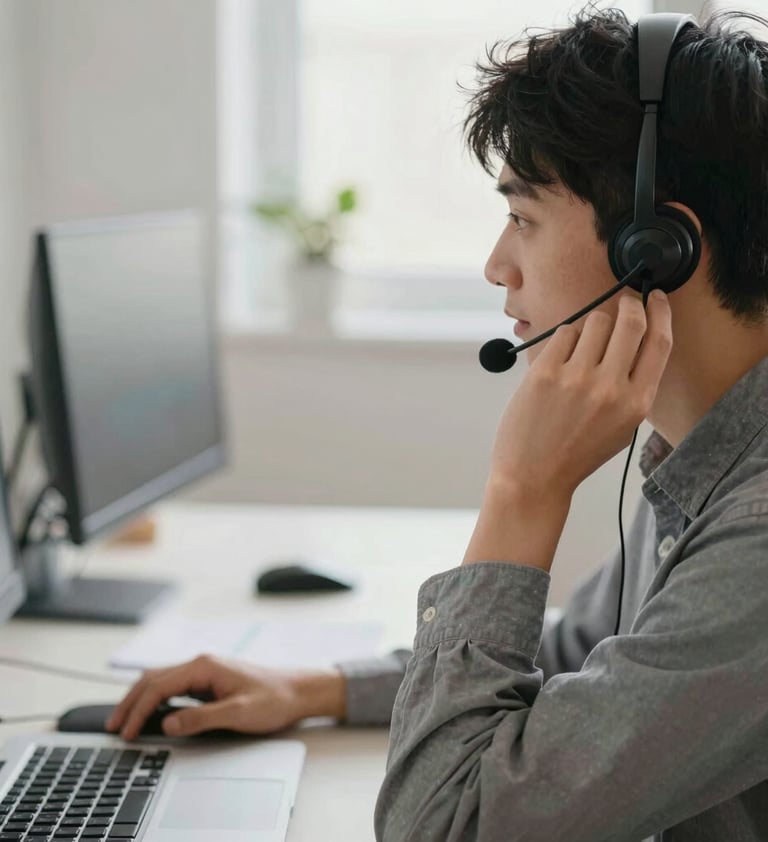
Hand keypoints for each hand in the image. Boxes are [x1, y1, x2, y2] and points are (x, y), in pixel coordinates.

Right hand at [105, 654, 345, 739]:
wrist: (298, 690)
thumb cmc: (274, 698)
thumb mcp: (239, 712)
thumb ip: (202, 718)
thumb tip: (168, 723)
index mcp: (205, 665)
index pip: (159, 686)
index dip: (139, 710)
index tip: (125, 731)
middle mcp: (201, 663)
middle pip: (153, 679)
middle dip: (130, 702)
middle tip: (112, 727)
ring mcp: (204, 671)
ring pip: (160, 680)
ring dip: (140, 699)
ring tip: (123, 720)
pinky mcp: (209, 680)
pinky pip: (173, 686)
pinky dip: (155, 698)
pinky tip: (149, 712)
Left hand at [489, 290, 671, 499]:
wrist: (533, 477)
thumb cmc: (577, 454)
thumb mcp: (622, 427)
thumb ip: (633, 387)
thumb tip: (636, 340)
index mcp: (636, 404)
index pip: (660, 343)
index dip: (660, 313)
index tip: (655, 297)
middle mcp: (610, 388)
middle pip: (631, 322)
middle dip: (629, 304)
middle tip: (623, 301)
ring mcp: (576, 378)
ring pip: (596, 322)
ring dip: (593, 324)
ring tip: (583, 346)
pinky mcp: (545, 373)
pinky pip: (564, 333)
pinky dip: (566, 338)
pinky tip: (562, 357)